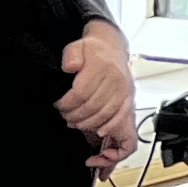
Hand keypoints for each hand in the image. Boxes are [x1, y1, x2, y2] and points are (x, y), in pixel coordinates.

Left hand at [58, 23, 136, 168]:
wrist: (112, 48)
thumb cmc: (93, 50)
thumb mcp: (77, 46)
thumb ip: (72, 56)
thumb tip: (70, 67)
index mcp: (104, 68)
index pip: (83, 93)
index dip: (67, 104)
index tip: (59, 106)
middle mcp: (118, 83)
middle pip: (94, 108)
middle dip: (75, 117)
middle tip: (65, 118)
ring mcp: (125, 94)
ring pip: (108, 118)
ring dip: (89, 125)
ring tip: (76, 124)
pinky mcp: (128, 103)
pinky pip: (124, 124)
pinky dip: (112, 134)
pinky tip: (100, 139)